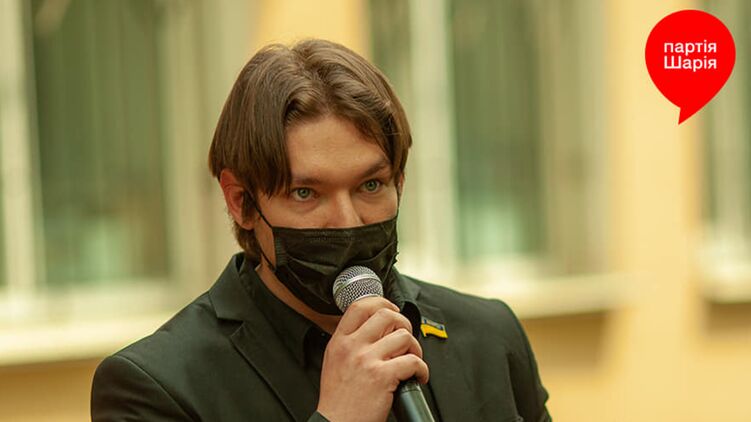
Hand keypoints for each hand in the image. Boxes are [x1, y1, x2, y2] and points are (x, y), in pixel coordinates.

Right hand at [316, 297, 428, 421]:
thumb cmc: (337, 400)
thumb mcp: (334, 362)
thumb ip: (350, 342)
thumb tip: (375, 329)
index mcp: (339, 341)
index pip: (360, 306)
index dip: (382, 302)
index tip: (392, 310)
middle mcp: (352, 347)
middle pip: (387, 315)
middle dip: (404, 324)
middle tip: (405, 338)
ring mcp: (367, 360)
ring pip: (403, 336)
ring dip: (415, 348)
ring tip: (411, 360)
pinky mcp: (382, 376)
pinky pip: (413, 361)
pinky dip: (422, 369)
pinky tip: (417, 376)